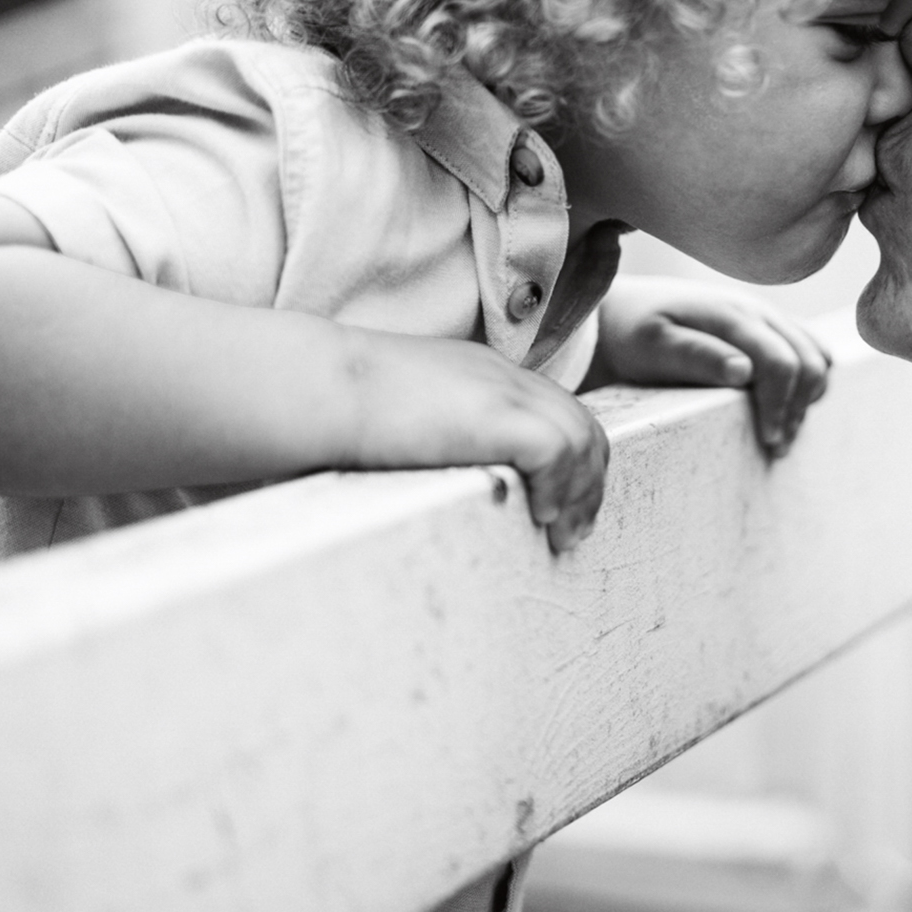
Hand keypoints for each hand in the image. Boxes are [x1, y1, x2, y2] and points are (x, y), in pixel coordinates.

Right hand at [341, 333, 608, 552]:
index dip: (574, 461)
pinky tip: (540, 515)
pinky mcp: (496, 415)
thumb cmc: (344, 408)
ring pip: (580, 440)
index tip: (566, 506)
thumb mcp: (409, 416)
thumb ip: (441, 434)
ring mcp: (503, 392)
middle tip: (574, 531)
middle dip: (589, 483)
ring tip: (561, 535)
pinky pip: (556, 450)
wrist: (322, 386)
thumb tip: (442, 473)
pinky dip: (558, 485)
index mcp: (487, 376)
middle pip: (583, 426)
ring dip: (578, 493)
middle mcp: (504, 378)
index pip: (559, 413)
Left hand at [594, 278, 831, 455]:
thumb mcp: (652, 346)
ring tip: (780, 430)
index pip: (781, 363)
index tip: (768, 442)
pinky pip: (811, 350)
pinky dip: (808, 380)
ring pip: (818, 355)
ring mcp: (767, 315)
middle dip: (799, 408)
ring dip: (808, 395)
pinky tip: (783, 405)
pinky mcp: (769, 325)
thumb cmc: (633, 334)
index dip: (781, 407)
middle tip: (775, 446)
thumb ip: (696, 356)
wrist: (624, 312)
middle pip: (810, 361)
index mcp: (731, 314)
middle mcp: (757, 309)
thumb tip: (745, 371)